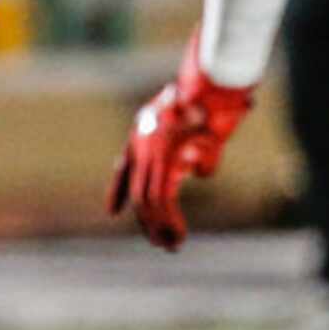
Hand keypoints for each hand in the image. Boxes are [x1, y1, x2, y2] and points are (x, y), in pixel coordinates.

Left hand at [107, 36, 254, 251]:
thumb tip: (199, 171)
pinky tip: (179, 235)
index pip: (125, 165)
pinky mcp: (163, 159)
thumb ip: (198, 151)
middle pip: (137, 191)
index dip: (118, 189)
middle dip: (147, 221)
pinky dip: (169, 221)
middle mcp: (142, 141)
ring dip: (159, 226)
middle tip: (161, 243)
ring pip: (146, 200)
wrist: (215, 84)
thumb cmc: (217, 101)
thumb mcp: (205, 128)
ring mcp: (150, 150)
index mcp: (146, 129)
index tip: (112, 211)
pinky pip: (160, 198)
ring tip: (172, 245)